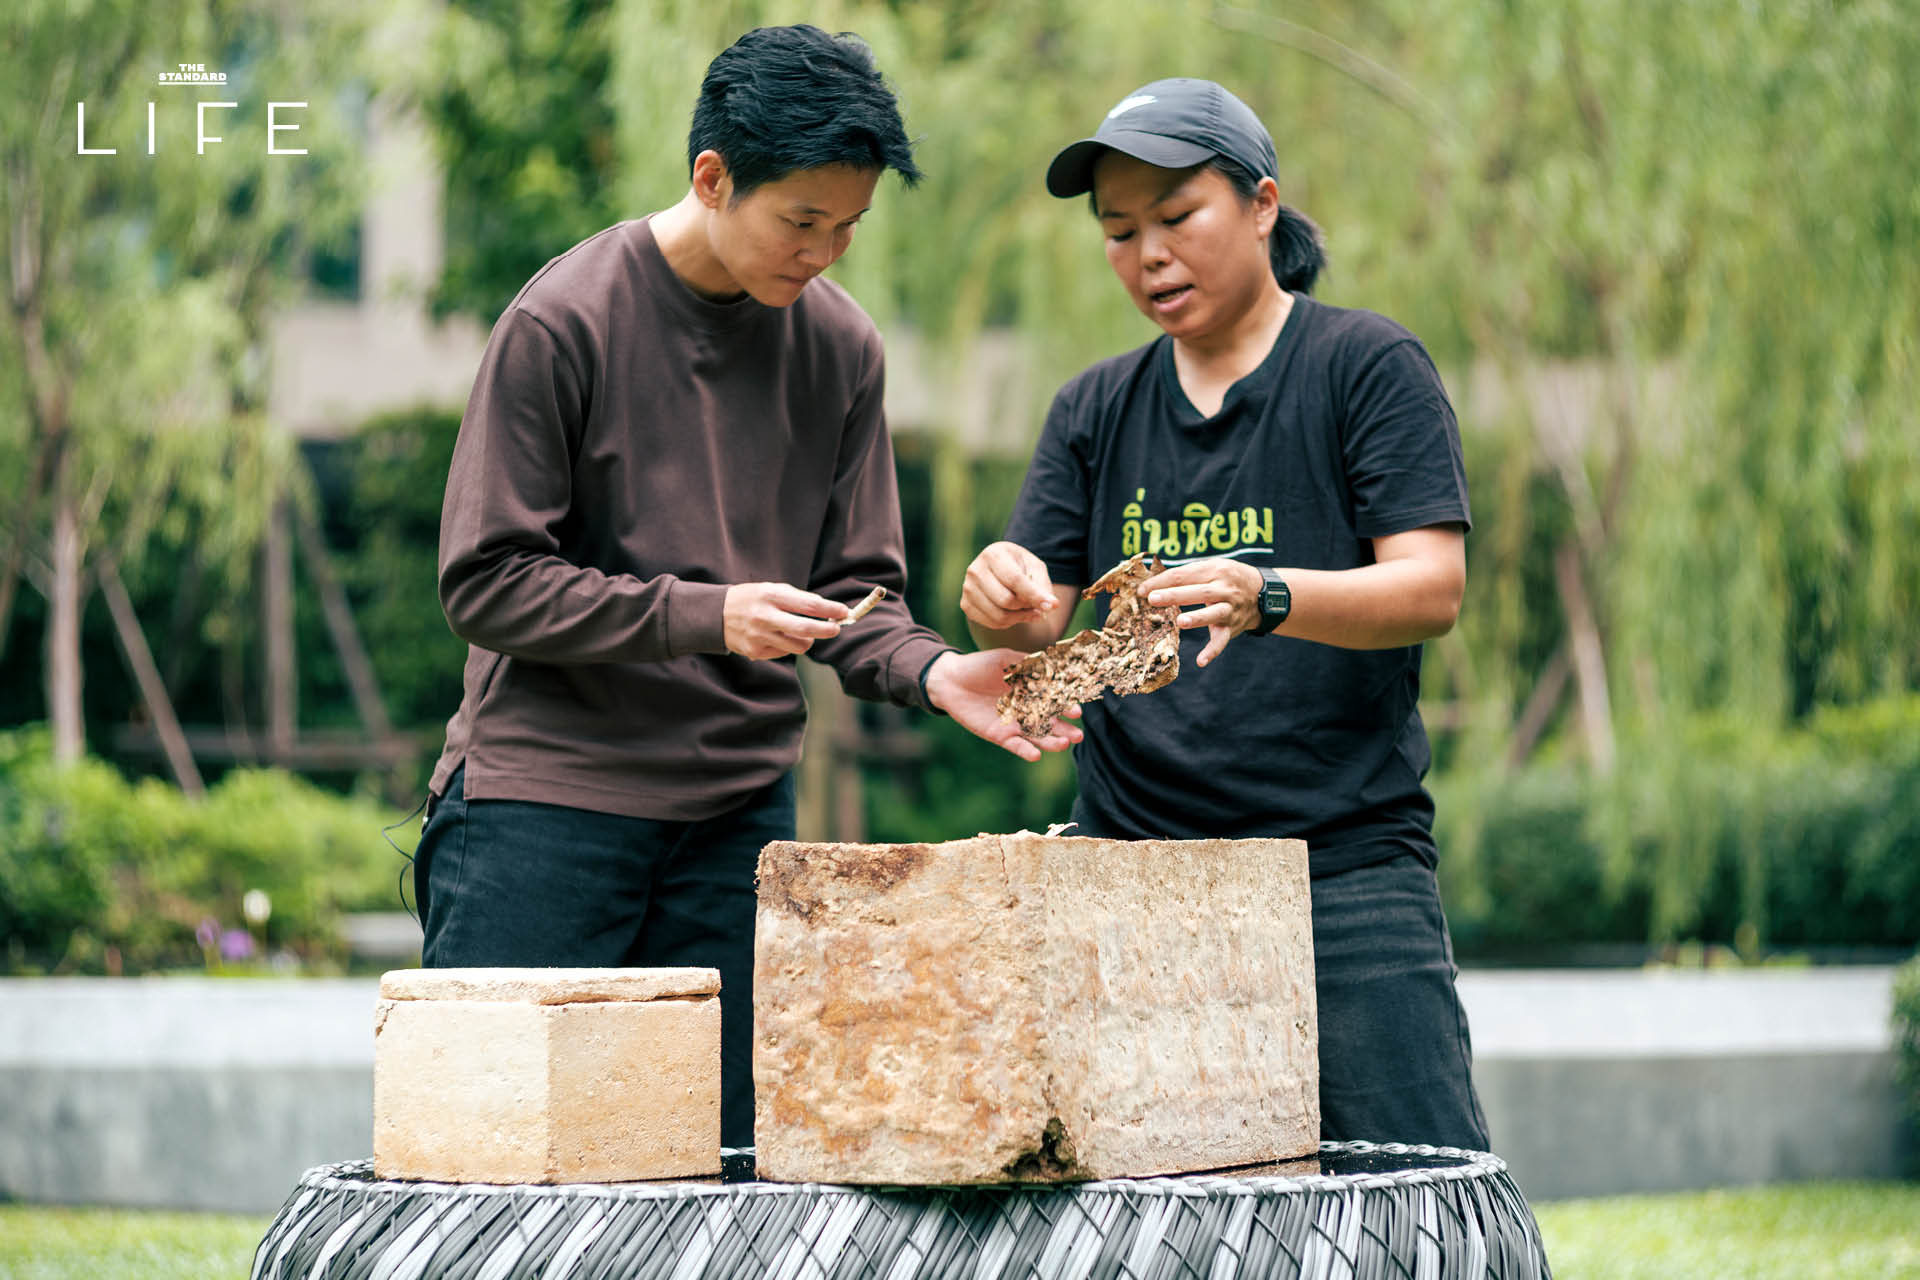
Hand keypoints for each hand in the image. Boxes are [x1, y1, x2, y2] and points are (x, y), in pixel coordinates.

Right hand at [723, 583, 847, 658]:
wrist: (716, 615)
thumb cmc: (751, 599)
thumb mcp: (771, 589)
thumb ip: (797, 598)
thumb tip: (826, 608)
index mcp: (770, 596)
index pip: (808, 605)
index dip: (830, 609)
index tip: (843, 611)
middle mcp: (764, 616)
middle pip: (805, 629)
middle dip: (826, 630)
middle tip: (836, 629)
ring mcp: (759, 636)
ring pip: (798, 646)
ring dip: (808, 640)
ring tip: (803, 633)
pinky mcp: (755, 651)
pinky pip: (784, 653)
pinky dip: (788, 646)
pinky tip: (778, 638)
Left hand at [924, 649, 1082, 761]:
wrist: (952, 680)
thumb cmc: (980, 665)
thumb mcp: (1006, 660)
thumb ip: (1027, 663)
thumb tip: (1052, 664)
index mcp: (1033, 691)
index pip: (1055, 701)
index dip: (1066, 706)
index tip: (1077, 711)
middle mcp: (1027, 710)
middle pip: (1051, 722)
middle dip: (1065, 729)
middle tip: (1078, 735)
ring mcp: (1015, 724)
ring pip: (1037, 736)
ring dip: (1051, 742)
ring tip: (1064, 744)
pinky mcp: (1000, 735)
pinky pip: (1016, 745)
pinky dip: (1026, 751)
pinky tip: (1037, 755)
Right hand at [960, 542, 1059, 629]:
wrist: (996, 569)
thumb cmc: (1018, 567)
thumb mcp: (1034, 568)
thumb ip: (1042, 585)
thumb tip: (1051, 607)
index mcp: (993, 555)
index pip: (1015, 580)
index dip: (1035, 595)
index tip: (1052, 606)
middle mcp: (975, 570)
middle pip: (1006, 600)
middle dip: (1026, 607)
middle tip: (1037, 606)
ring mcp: (968, 588)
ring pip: (999, 615)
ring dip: (1020, 617)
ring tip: (1029, 611)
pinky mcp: (966, 604)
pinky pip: (991, 623)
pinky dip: (1008, 623)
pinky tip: (1015, 614)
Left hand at [1142, 559, 1263, 667]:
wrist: (1262, 593)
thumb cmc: (1226, 579)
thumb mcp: (1212, 568)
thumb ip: (1187, 574)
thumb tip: (1151, 581)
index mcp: (1214, 570)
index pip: (1184, 575)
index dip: (1162, 581)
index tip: (1142, 590)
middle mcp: (1223, 589)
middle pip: (1197, 592)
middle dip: (1174, 595)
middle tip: (1152, 599)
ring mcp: (1229, 609)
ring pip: (1213, 614)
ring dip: (1197, 618)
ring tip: (1180, 622)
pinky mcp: (1231, 628)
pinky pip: (1222, 641)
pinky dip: (1212, 651)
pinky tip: (1200, 661)